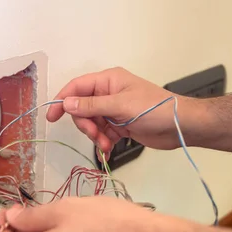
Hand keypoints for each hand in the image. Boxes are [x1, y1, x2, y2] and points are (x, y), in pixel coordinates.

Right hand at [47, 67, 203, 155]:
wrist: (179, 127)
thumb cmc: (154, 109)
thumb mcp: (120, 106)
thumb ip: (91, 106)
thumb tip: (66, 103)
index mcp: (108, 81)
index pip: (77, 87)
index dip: (62, 101)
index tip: (52, 117)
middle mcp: (108, 93)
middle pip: (82, 109)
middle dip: (86, 125)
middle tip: (95, 135)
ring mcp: (113, 110)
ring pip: (91, 124)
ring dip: (95, 136)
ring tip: (106, 144)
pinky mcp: (119, 125)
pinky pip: (101, 133)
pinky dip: (102, 143)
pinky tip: (108, 150)